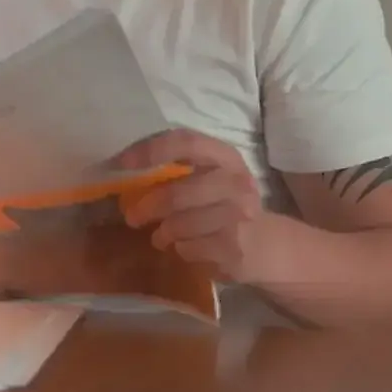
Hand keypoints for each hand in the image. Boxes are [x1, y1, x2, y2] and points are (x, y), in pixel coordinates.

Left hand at [111, 128, 280, 284]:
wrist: (270, 246)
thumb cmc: (227, 206)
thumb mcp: (212, 178)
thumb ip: (179, 170)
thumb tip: (125, 171)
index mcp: (226, 157)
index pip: (185, 141)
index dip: (149, 149)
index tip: (121, 163)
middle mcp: (236, 182)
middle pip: (177, 193)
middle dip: (148, 207)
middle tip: (131, 217)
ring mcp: (238, 216)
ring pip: (179, 225)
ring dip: (163, 233)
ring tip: (161, 236)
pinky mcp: (233, 248)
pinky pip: (188, 249)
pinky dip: (180, 250)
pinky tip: (186, 248)